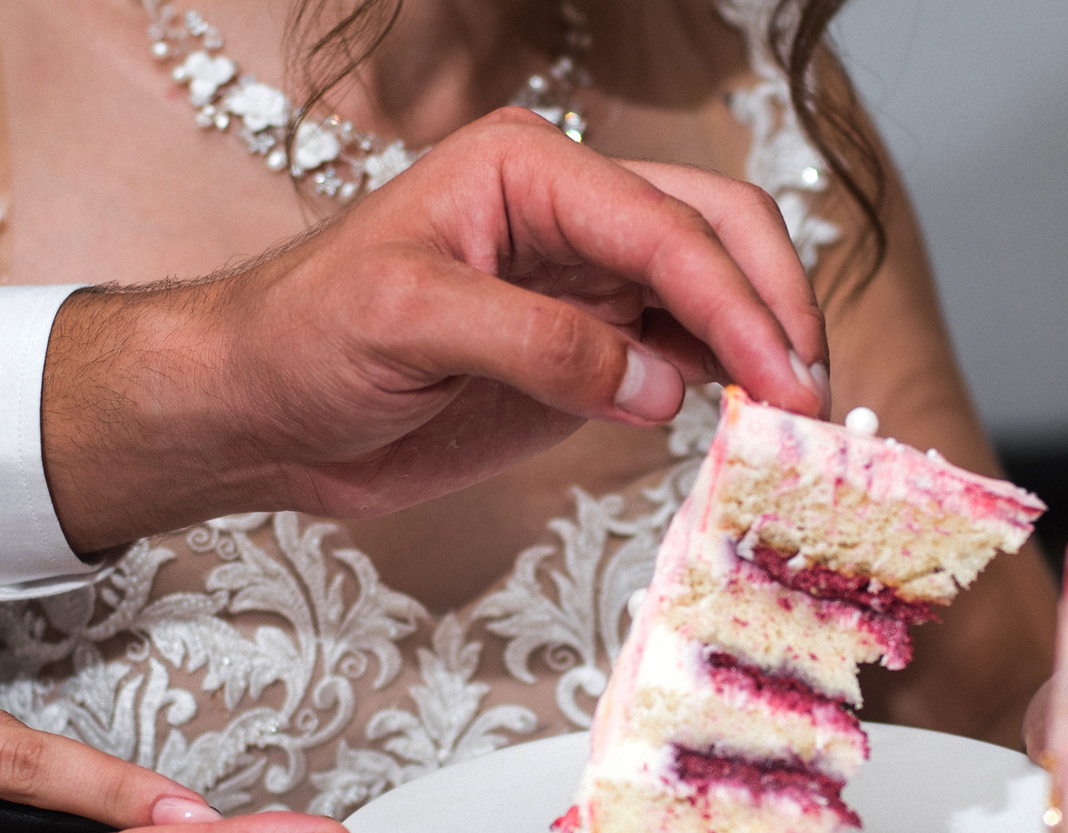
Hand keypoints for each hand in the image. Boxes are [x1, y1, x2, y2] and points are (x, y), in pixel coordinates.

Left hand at [41, 107, 830, 555]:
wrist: (257, 410)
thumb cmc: (302, 338)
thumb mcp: (405, 323)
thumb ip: (536, 345)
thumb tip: (655, 385)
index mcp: (528, 170)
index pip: (664, 224)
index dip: (735, 299)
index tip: (780, 375)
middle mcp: (570, 215)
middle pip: (717, 235)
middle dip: (774, 308)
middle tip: (810, 396)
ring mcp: (586, 285)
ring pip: (713, 294)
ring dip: (764, 349)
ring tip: (801, 422)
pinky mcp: (586, 353)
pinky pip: (683, 356)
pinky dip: (729, 387)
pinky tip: (755, 427)